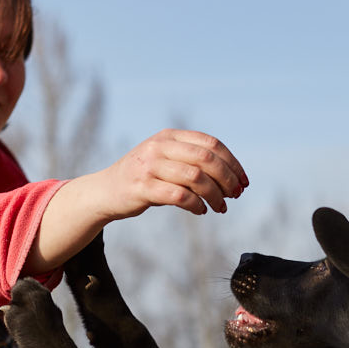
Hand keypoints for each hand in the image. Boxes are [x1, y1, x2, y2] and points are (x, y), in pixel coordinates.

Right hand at [24, 129, 248, 274]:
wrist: (105, 191)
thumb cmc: (144, 178)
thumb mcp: (167, 160)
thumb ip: (193, 161)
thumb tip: (233, 178)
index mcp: (170, 136)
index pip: (212, 144)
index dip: (233, 163)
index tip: (243, 182)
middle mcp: (160, 146)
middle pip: (207, 159)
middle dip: (227, 179)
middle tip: (235, 195)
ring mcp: (150, 166)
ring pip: (196, 177)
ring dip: (215, 195)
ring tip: (221, 207)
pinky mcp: (142, 187)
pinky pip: (179, 196)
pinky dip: (196, 205)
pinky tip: (201, 211)